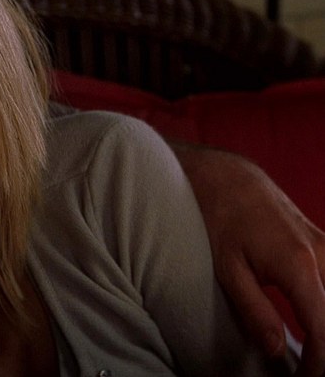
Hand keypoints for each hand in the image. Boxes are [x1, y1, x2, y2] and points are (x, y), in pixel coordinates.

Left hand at [172, 143, 324, 375]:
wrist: (227, 176)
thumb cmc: (220, 219)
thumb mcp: (226, 268)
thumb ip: (253, 310)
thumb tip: (274, 349)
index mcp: (299, 265)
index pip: (324, 328)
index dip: (320, 361)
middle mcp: (324, 255)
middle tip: (306, 369)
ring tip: (311, 353)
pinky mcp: (324, 244)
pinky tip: (317, 325)